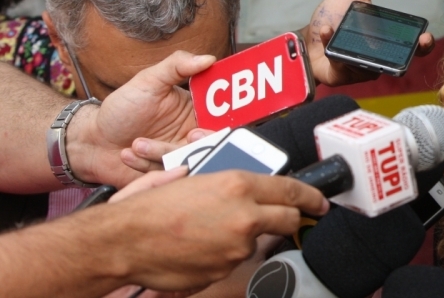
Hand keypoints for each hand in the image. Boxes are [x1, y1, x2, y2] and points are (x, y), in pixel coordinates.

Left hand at [70, 51, 214, 186]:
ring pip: (186, 161)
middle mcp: (192, 135)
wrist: (93, 141)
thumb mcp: (147, 81)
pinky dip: (146, 165)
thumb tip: (207, 58)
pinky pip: (166, 175)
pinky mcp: (165, 175)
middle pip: (210, 145)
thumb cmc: (121, 109)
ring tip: (136, 143)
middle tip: (184, 137)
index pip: (221, 119)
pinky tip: (128, 154)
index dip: (218, 126)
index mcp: (196, 112)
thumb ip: (177, 66)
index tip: (200, 128)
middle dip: (195, 145)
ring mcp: (179, 157)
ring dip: (160, 153)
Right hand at [106, 170, 328, 291]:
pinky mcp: (224, 270)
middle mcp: (244, 216)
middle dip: (292, 219)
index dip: (311, 197)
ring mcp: (236, 247)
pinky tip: (198, 247)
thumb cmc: (149, 206)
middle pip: (288, 219)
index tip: (320, 202)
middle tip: (289, 218)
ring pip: (256, 242)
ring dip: (243, 238)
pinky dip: (221, 255)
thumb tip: (230, 181)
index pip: (291, 190)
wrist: (122, 241)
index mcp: (238, 184)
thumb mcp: (188, 176)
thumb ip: (217, 178)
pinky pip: (232, 260)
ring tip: (209, 232)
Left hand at [300, 0, 434, 86]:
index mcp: (386, 39)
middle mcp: (378, 58)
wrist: (307, 35)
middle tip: (413, 47)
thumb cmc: (333, 16)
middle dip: (407, 57)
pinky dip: (333, 43)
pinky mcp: (342, 73)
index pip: (412, 47)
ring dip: (366, 50)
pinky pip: (341, 62)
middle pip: (399, 63)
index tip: (426, 38)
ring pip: (370, 64)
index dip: (423, 46)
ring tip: (354, 33)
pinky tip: (326, 30)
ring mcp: (360, 68)